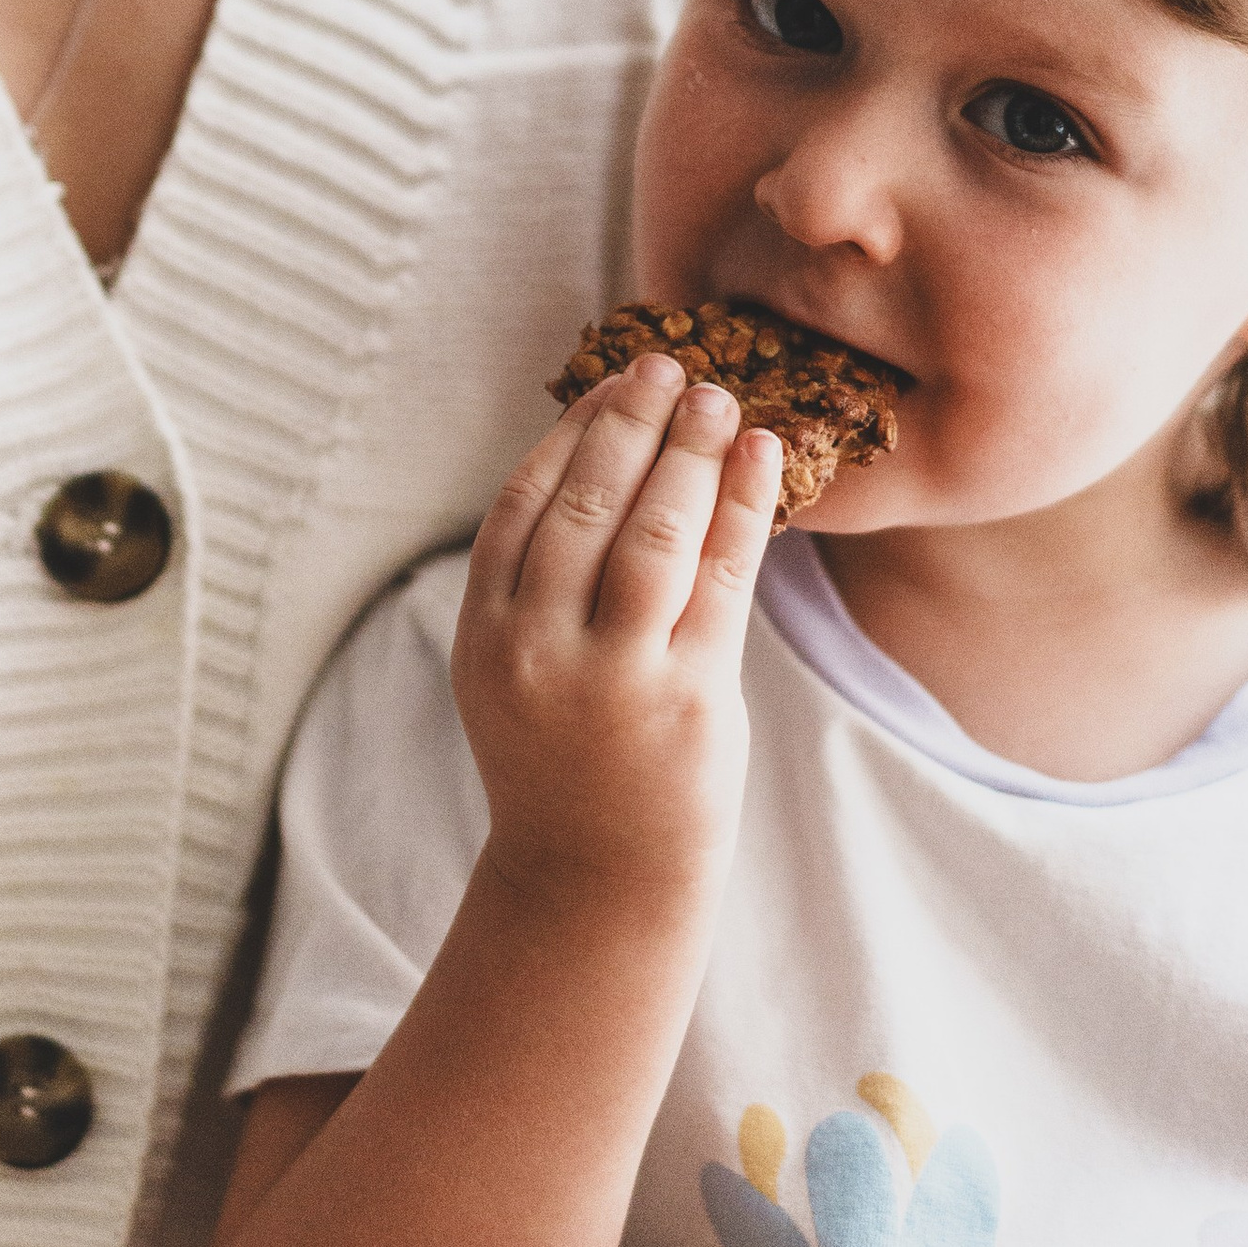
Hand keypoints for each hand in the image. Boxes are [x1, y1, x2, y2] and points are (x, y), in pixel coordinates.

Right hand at [452, 356, 778, 928]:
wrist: (596, 878)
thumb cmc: (562, 756)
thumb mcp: (512, 669)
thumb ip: (537, 580)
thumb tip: (601, 451)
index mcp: (485, 633)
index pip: (523, 502)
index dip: (572, 432)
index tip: (610, 382)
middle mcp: (540, 648)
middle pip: (589, 503)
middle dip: (634, 423)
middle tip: (671, 368)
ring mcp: (615, 674)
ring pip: (655, 529)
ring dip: (691, 451)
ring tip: (720, 401)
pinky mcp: (690, 694)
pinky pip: (723, 576)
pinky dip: (744, 504)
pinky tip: (762, 457)